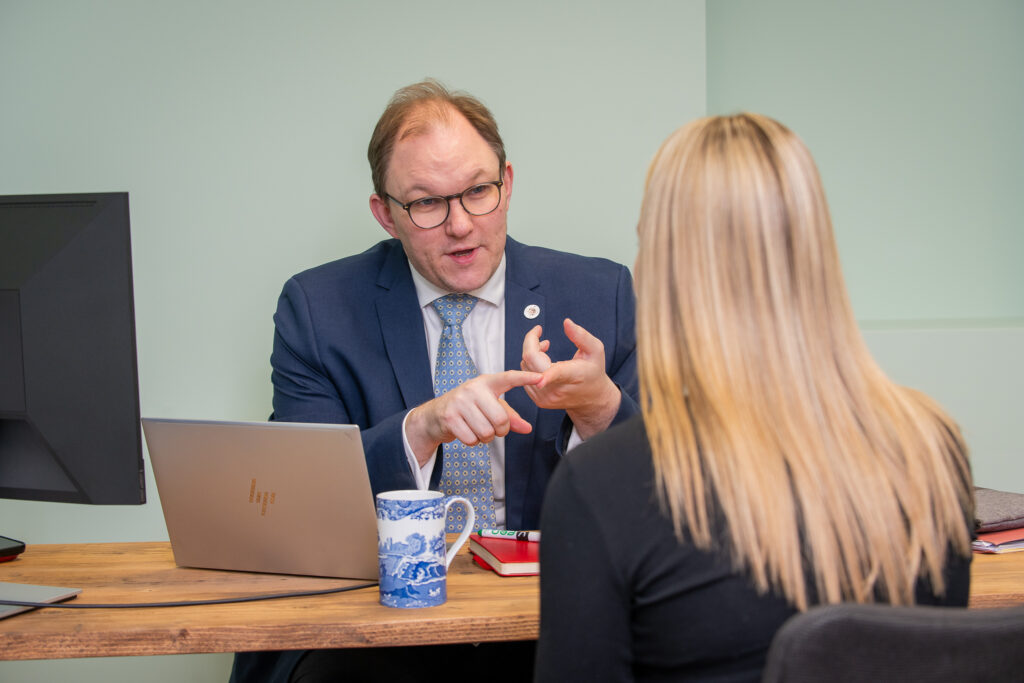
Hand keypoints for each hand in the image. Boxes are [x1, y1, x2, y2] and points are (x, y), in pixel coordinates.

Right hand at [406, 370, 542, 466]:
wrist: (435, 415)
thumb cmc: (469, 409)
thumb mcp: (490, 407)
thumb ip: (510, 417)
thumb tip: (528, 428)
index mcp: (486, 382)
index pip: (509, 378)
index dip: (526, 378)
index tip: (542, 378)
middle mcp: (473, 388)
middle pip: (501, 420)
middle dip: (499, 430)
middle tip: (490, 426)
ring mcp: (460, 402)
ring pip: (487, 432)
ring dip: (484, 437)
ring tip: (476, 427)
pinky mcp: (450, 417)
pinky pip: (472, 439)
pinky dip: (472, 441)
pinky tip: (466, 431)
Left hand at [521, 318, 621, 439]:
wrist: (592, 397)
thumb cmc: (593, 371)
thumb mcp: (595, 350)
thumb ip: (581, 336)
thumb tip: (566, 322)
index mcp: (573, 375)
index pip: (557, 374)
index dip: (548, 376)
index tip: (541, 380)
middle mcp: (557, 389)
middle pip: (531, 361)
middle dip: (532, 342)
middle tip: (542, 337)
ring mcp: (546, 397)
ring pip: (525, 367)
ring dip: (531, 354)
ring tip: (545, 349)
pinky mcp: (539, 401)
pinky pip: (524, 377)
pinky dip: (529, 365)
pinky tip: (542, 362)